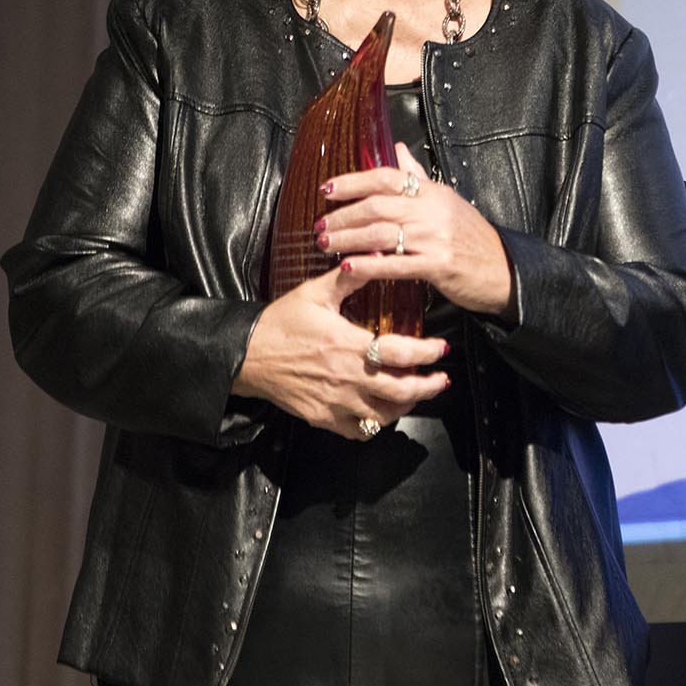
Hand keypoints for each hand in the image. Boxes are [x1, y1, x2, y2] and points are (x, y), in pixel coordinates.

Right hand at [231, 262, 449, 438]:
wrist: (245, 355)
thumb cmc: (280, 323)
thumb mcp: (314, 293)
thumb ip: (349, 277)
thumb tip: (373, 253)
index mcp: (348, 345)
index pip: (402, 353)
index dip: (428, 352)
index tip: (440, 348)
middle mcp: (347, 378)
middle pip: (402, 391)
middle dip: (429, 386)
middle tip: (440, 378)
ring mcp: (336, 402)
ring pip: (385, 415)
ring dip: (407, 405)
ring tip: (416, 394)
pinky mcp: (324, 418)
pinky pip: (360, 432)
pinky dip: (377, 425)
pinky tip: (382, 411)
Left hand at [317, 143, 515, 315]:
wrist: (504, 271)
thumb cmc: (473, 239)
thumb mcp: (448, 202)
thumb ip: (418, 177)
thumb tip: (399, 149)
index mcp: (433, 192)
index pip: (386, 177)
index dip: (353, 181)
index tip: (327, 189)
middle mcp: (432, 211)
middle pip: (377, 206)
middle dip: (343, 215)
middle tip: (319, 225)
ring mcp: (435, 238)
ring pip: (380, 233)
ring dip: (347, 239)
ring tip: (326, 244)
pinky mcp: (438, 265)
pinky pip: (395, 264)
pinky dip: (368, 265)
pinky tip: (348, 267)